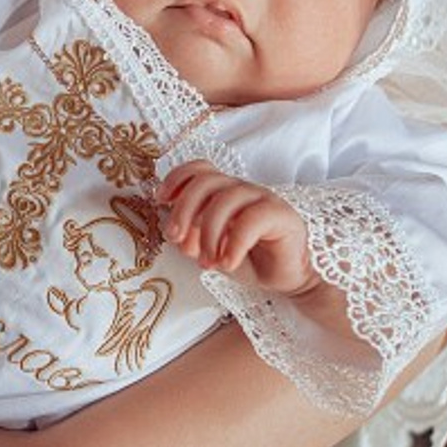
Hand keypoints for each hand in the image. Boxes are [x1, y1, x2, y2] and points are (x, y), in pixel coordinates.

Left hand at [158, 163, 316, 293]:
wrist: (285, 277)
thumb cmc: (247, 258)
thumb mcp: (209, 249)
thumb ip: (190, 238)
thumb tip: (176, 233)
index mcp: (222, 191)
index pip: (198, 169)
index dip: (176, 179)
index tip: (160, 201)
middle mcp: (240, 189)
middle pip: (206, 182)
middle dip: (184, 210)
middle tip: (178, 240)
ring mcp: (262, 198)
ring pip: (226, 200)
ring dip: (208, 234)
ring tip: (207, 263)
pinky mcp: (281, 215)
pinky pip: (251, 220)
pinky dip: (233, 244)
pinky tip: (227, 263)